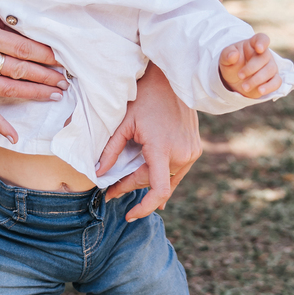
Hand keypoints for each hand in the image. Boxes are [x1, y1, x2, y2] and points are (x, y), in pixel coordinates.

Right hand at [0, 0, 66, 142]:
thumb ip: (10, 26)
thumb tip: (43, 41)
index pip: (24, 49)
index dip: (47, 57)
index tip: (63, 61)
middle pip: (19, 71)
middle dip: (46, 77)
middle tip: (65, 82)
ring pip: (7, 90)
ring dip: (34, 95)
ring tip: (54, 96)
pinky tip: (14, 136)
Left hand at [98, 65, 201, 220]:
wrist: (172, 80)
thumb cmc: (144, 97)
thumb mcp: (123, 123)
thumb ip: (111, 150)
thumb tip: (98, 174)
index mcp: (163, 148)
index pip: (158, 190)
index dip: (144, 207)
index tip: (130, 215)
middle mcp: (181, 154)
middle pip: (154, 182)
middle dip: (132, 187)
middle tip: (110, 191)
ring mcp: (191, 152)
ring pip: (166, 178)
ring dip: (146, 182)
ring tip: (125, 184)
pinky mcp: (195, 150)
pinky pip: (176, 171)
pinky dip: (161, 177)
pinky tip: (152, 188)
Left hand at [219, 32, 281, 96]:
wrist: (234, 80)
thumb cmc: (232, 64)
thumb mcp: (225, 59)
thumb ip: (227, 55)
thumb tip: (234, 55)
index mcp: (252, 44)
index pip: (262, 38)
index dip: (262, 42)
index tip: (259, 48)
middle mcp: (264, 54)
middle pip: (264, 57)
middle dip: (251, 68)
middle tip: (240, 76)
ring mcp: (270, 66)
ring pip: (270, 70)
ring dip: (257, 79)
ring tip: (244, 87)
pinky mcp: (272, 79)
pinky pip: (277, 82)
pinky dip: (269, 87)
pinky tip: (260, 90)